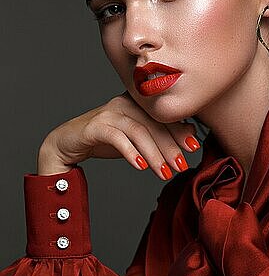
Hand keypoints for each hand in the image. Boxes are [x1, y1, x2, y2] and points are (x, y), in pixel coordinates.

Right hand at [37, 91, 200, 178]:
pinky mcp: (95, 126)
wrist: (69, 142)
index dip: (180, 131)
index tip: (194, 147)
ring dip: (154, 154)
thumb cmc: (108, 138)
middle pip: (154, 124)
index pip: (163, 116)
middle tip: (181, 166)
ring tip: (164, 173)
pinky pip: (116, 137)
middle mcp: (125, 102)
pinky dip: (130, 152)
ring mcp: (109, 113)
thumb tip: (190, 133)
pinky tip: (140, 167)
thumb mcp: (138, 137)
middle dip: (170, 147)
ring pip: (138, 132)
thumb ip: (161, 133)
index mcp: (137, 102)